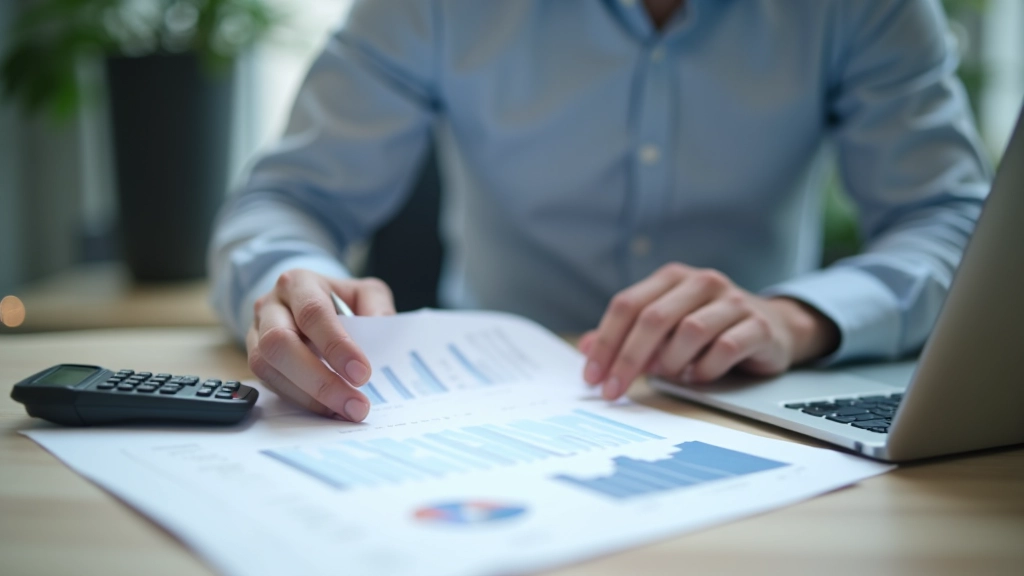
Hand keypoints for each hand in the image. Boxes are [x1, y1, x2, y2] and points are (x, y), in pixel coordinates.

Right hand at [245, 269, 395, 420]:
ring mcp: (256, 333)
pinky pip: (269, 384)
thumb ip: (378, 309)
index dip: (336, 345)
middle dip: (320, 379)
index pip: (312, 313)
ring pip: (267, 367)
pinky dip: (300, 400)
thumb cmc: (341, 301)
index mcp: (299, 283)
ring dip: (309, 396)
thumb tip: (381, 337)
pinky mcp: (256, 359)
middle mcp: (270, 305)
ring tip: (346, 410)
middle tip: (355, 403)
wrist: (311, 305)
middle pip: (280, 342)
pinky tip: (329, 409)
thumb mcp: (367, 293)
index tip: (362, 374)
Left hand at [579, 263, 838, 399]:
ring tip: (669, 376)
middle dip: (628, 359)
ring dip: (671, 362)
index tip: (593, 378)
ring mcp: (733, 301)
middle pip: (653, 319)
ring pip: (690, 331)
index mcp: (672, 277)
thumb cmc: (709, 329)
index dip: (605, 343)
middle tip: (614, 391)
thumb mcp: (664, 328)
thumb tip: (585, 347)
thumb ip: (626, 336)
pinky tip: (699, 377)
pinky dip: (706, 369)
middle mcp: (702, 282)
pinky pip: (726, 349)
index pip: (627, 305)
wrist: (774, 327)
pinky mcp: (759, 325)